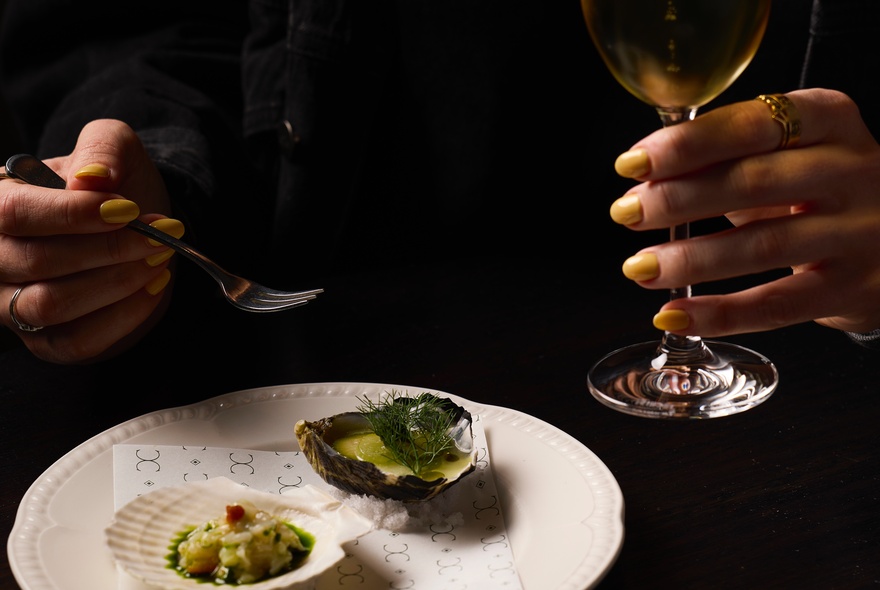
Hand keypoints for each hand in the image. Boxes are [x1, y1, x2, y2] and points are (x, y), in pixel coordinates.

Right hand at [0, 119, 183, 362]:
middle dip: (108, 249)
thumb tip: (91, 179)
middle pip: (35, 262)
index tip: (128, 209)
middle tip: (158, 237)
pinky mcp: (47, 340)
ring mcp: (12, 303)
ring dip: (116, 282)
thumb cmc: (118, 188)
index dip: (72, 214)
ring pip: (52, 305)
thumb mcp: (115, 149)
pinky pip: (76, 341)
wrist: (140, 230)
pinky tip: (153, 287)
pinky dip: (122, 316)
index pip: (14, 212)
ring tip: (158, 259)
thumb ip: (103, 150)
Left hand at [608, 88, 879, 337]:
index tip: (632, 163)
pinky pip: (778, 305)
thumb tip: (643, 183)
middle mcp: (853, 170)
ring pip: (764, 246)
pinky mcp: (855, 288)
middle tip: (626, 213)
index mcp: (829, 120)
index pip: (752, 124)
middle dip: (678, 199)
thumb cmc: (819, 189)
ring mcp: (861, 232)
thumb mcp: (786, 156)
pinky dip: (719, 312)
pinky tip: (674, 313)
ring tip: (639, 266)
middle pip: (755, 181)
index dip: (687, 145)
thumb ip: (723, 161)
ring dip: (690, 258)